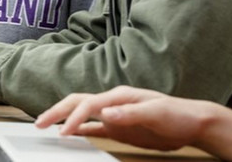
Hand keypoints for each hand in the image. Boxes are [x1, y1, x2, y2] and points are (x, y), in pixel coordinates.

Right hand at [34, 86, 215, 151]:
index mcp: (119, 96)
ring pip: (81, 114)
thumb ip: (130, 112)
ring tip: (46, 125)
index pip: (88, 105)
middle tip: (39, 123)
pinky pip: (94, 128)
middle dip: (57, 112)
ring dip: (63, 118)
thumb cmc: (177, 114)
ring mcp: (114, 115)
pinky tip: (70, 135)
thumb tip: (105, 112)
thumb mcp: (156, 112)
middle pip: (77, 103)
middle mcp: (112, 103)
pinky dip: (79, 130)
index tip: (63, 132)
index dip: (74, 118)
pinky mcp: (119, 128)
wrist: (192, 122)